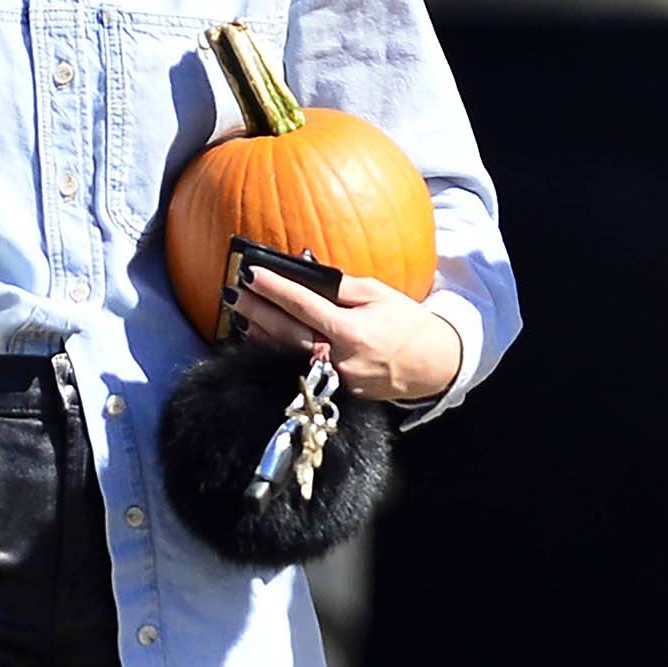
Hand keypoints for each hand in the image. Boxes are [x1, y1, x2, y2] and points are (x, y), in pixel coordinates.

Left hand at [230, 266, 461, 405]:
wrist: (434, 365)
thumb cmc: (407, 323)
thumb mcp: (379, 295)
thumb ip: (341, 287)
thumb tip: (306, 275)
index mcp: (351, 331)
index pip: (302, 306)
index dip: (275, 289)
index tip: (252, 274)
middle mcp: (339, 359)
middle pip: (286, 333)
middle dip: (256, 312)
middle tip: (233, 293)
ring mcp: (335, 381)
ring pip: (287, 356)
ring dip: (261, 334)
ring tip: (242, 316)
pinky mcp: (337, 393)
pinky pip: (300, 369)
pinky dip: (280, 353)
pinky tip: (264, 340)